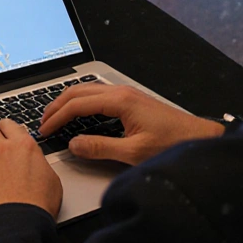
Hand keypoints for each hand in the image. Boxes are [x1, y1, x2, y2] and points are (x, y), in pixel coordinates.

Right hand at [39, 84, 223, 165]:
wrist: (200, 139)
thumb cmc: (173, 144)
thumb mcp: (134, 152)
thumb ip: (100, 148)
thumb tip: (74, 144)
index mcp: (120, 101)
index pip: (77, 105)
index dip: (57, 118)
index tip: (45, 130)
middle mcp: (121, 92)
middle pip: (77, 92)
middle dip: (56, 106)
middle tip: (42, 122)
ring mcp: (126, 94)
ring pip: (87, 91)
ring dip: (67, 102)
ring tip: (55, 117)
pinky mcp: (131, 100)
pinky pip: (97, 95)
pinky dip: (81, 103)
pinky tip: (78, 114)